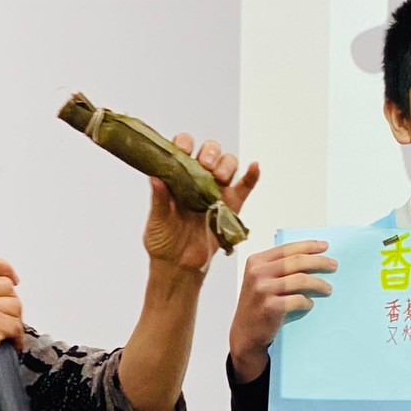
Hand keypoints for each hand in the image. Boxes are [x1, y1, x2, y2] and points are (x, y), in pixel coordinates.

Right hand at [0, 253, 24, 384]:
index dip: (4, 267)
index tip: (12, 276)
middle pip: (6, 285)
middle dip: (10, 302)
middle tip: (5, 315)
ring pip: (15, 304)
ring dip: (14, 320)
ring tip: (4, 331)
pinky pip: (17, 325)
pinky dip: (17, 337)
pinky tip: (9, 342)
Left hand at [144, 135, 259, 275]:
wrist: (179, 266)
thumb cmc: (164, 242)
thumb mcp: (156, 222)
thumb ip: (158, 200)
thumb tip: (156, 178)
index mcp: (177, 177)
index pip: (183, 149)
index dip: (184, 144)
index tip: (183, 151)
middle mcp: (198, 180)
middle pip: (210, 152)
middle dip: (210, 153)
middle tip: (205, 166)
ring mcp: (216, 192)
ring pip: (228, 165)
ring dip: (226, 165)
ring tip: (220, 177)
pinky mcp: (231, 208)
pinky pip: (245, 188)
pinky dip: (252, 176)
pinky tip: (254, 168)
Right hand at [228, 240, 338, 382]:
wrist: (245, 334)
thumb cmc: (258, 306)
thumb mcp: (261, 280)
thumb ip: (278, 268)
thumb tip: (311, 258)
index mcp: (256, 262)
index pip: (287, 249)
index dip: (309, 246)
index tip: (325, 246)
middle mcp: (258, 273)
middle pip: (297, 261)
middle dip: (319, 262)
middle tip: (334, 266)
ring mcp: (263, 290)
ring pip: (301, 280)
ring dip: (319, 284)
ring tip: (328, 289)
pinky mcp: (271, 307)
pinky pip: (298, 300)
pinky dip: (308, 302)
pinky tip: (310, 305)